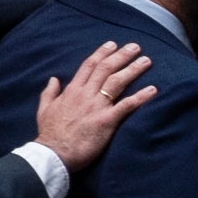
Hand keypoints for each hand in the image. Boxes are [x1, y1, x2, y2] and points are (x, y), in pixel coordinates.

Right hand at [32, 39, 159, 170]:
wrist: (54, 153)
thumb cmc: (50, 134)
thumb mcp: (44, 109)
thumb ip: (49, 92)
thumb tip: (53, 79)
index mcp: (72, 90)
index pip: (89, 66)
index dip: (102, 53)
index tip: (112, 44)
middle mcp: (85, 94)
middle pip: (105, 69)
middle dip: (121, 56)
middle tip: (135, 46)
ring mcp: (97, 106)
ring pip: (116, 82)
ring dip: (132, 70)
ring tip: (146, 61)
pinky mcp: (107, 121)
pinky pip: (126, 106)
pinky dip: (140, 97)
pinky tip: (153, 89)